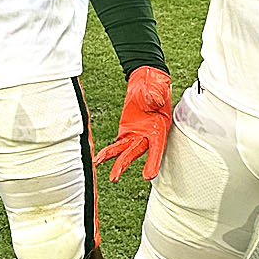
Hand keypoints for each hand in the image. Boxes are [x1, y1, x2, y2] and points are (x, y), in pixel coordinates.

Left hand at [93, 66, 172, 182]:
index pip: (157, 148)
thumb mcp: (157, 87)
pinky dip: (108, 152)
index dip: (152, 162)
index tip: (148, 176)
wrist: (146, 81)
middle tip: (114, 177)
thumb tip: (153, 100)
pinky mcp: (126, 132)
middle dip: (124, 164)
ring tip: (107, 175)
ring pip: (124, 151)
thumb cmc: (155, 85)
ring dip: (115, 162)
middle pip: (136, 152)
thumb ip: (155, 95)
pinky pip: (117, 144)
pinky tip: (99, 159)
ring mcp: (136, 135)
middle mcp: (148, 135)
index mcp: (159, 128)